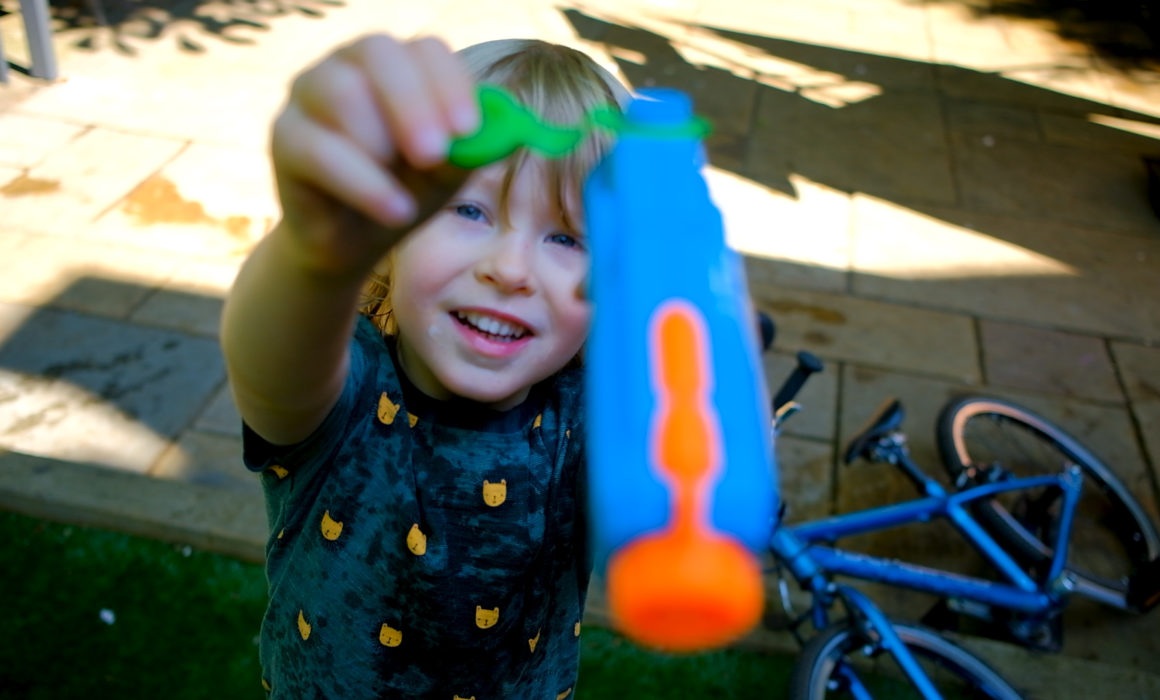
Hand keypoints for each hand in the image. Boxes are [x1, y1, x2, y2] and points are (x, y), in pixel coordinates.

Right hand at [270, 34, 479, 275]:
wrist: (353, 241)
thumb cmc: (406, 189)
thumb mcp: (449, 171)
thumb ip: (475, 148)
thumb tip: (516, 132)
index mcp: (397, 65)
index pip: (425, 49)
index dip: (449, 84)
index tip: (467, 131)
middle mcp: (348, 65)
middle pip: (377, 52)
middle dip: (412, 103)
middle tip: (435, 153)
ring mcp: (309, 94)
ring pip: (342, 92)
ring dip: (383, 144)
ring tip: (410, 195)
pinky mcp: (284, 136)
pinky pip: (319, 148)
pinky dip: (363, 183)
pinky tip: (395, 212)